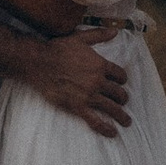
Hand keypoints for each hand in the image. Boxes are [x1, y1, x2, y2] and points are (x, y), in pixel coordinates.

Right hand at [12, 33, 132, 138]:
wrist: (39, 62)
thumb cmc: (58, 48)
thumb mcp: (80, 37)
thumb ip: (99, 35)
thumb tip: (114, 31)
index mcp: (100, 64)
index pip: (120, 75)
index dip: (122, 80)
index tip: (121, 83)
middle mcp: (98, 81)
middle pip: (118, 93)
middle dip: (123, 98)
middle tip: (122, 102)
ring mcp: (89, 95)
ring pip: (112, 108)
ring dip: (121, 116)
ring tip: (126, 121)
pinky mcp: (78, 106)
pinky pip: (96, 121)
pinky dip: (106, 128)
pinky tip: (112, 132)